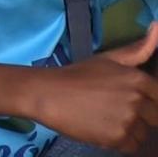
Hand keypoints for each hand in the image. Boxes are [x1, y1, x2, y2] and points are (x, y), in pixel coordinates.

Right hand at [30, 23, 157, 152]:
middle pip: (155, 117)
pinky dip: (119, 142)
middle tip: (114, 109)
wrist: (47, 94)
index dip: (146, 101)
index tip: (126, 100)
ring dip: (129, 130)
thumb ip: (139, 48)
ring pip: (143, 133)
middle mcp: (137, 100)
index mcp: (138, 79)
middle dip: (140, 116)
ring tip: (106, 119)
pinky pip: (131, 146)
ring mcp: (127, 120)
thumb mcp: (108, 59)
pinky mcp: (116, 139)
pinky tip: (102, 129)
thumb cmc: (77, 75)